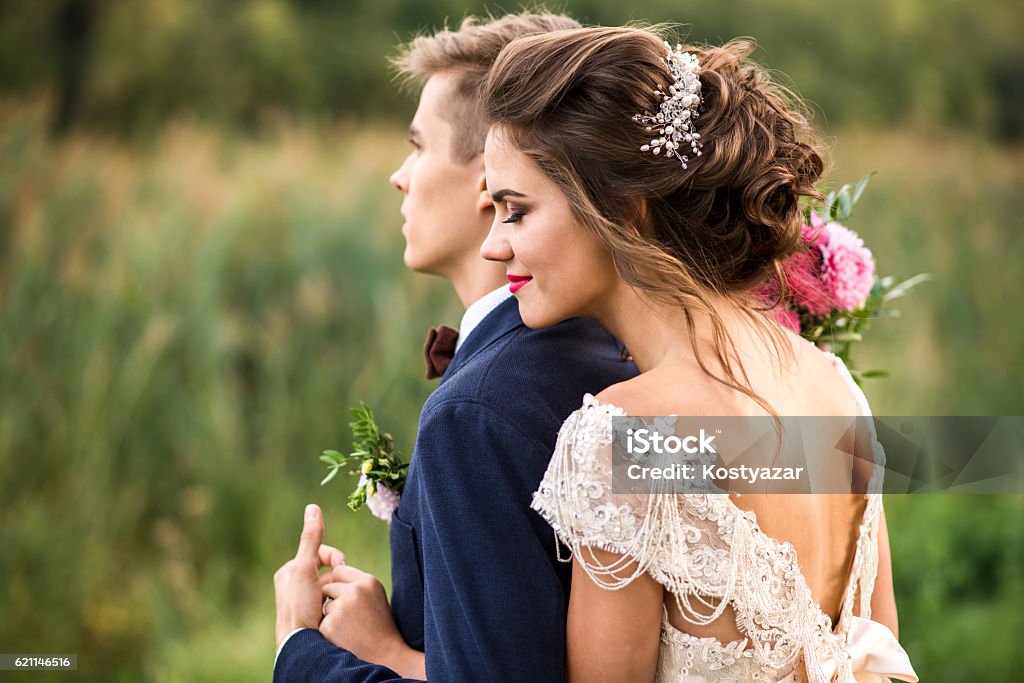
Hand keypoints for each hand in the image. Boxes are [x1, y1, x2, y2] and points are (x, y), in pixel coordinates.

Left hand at [273, 504, 346, 649]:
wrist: (300, 644)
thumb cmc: (300, 606)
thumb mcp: (305, 568)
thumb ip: (311, 538)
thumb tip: (313, 507)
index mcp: (288, 572)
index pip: (319, 553)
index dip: (333, 556)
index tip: (342, 565)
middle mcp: (292, 586)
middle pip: (325, 570)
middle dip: (336, 577)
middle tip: (341, 586)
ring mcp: (302, 602)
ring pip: (329, 587)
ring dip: (336, 592)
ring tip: (337, 602)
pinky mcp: (310, 617)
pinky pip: (329, 603)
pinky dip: (335, 605)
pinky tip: (336, 613)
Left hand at [319, 564, 425, 678]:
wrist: (384, 655)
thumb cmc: (379, 626)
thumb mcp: (374, 597)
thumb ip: (357, 584)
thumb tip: (335, 572)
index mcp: (368, 581)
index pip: (340, 570)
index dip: (341, 586)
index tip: (351, 599)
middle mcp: (355, 590)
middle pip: (329, 585)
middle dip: (334, 599)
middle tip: (351, 616)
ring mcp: (342, 607)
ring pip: (325, 603)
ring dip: (331, 614)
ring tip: (349, 626)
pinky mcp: (331, 624)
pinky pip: (322, 620)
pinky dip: (329, 629)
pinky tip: (343, 636)